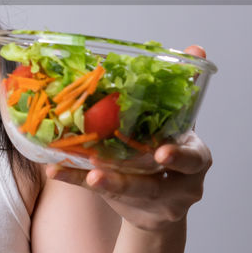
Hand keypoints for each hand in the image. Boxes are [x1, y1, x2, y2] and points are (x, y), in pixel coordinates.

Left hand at [44, 45, 212, 232]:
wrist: (162, 204)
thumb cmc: (168, 152)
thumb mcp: (179, 124)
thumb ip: (183, 89)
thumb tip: (196, 47)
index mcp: (194, 160)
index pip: (192, 159)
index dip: (179, 156)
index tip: (162, 152)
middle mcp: (177, 186)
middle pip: (157, 182)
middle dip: (135, 178)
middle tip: (105, 169)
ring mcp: (152, 201)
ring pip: (128, 191)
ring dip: (105, 181)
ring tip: (86, 172)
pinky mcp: (125, 205)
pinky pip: (98, 192)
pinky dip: (77, 180)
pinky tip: (55, 171)